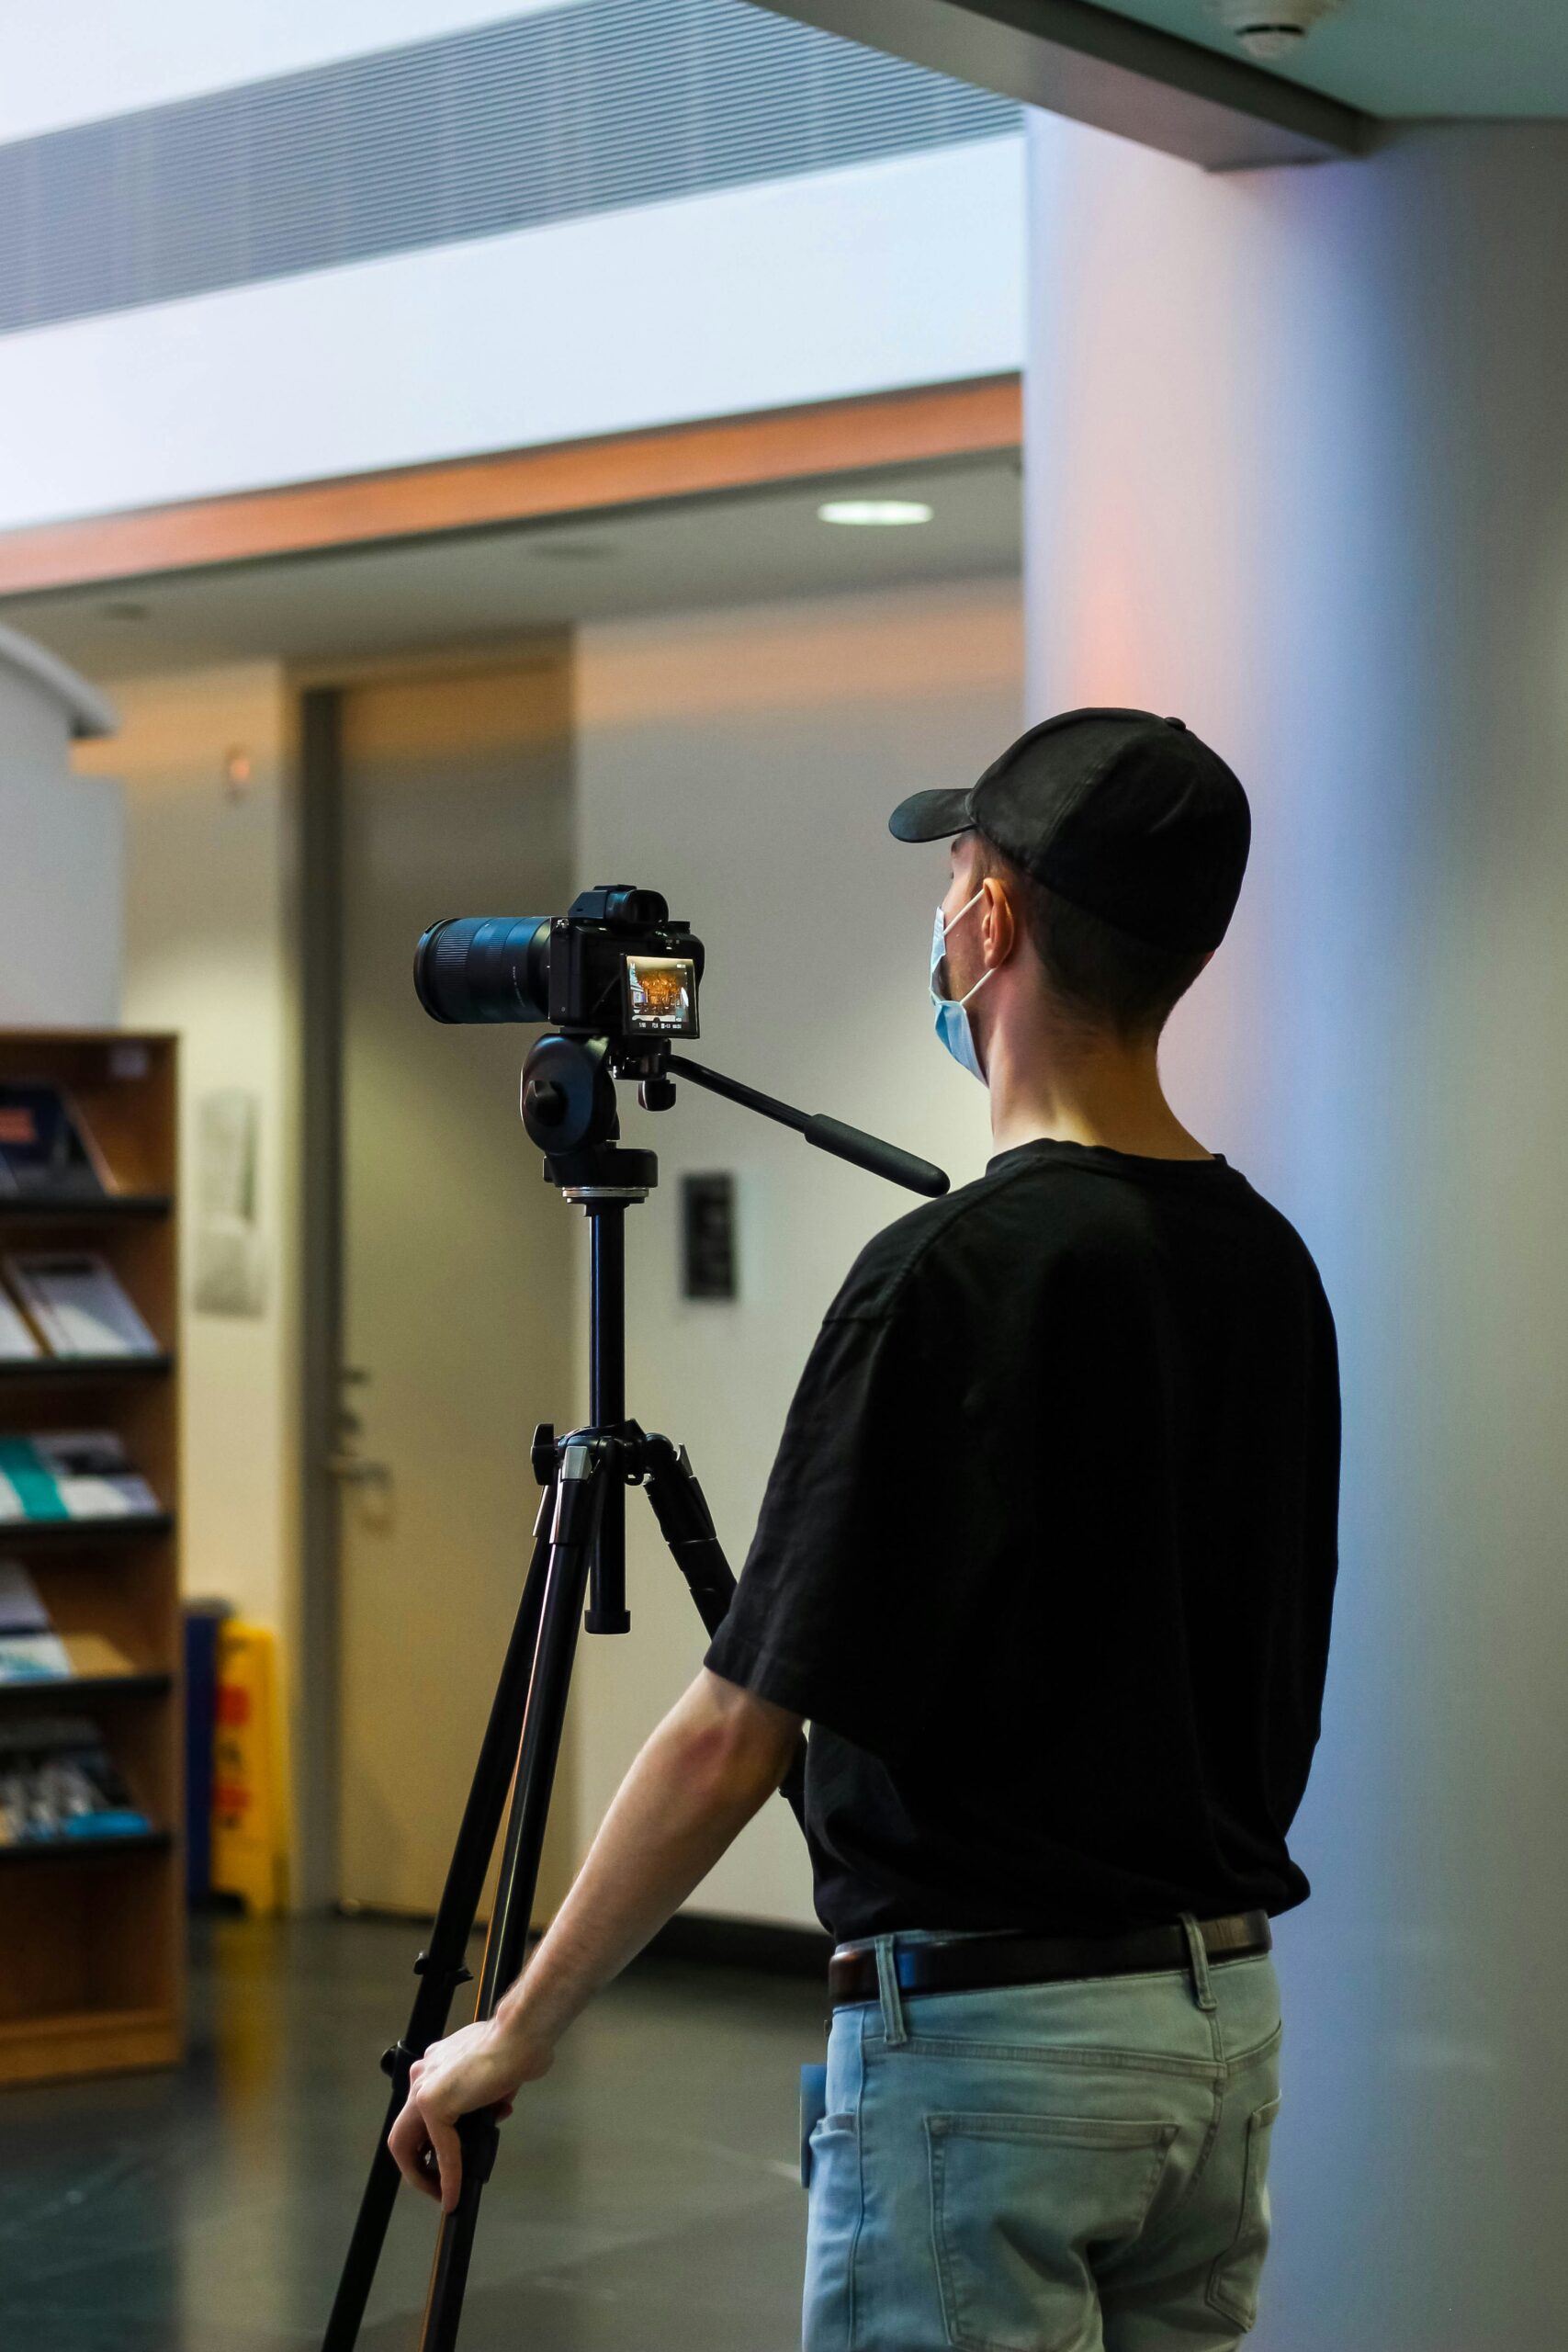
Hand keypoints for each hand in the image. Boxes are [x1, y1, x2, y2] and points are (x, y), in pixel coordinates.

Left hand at [387, 2014, 552, 2211]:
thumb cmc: (516, 2048)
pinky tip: (455, 2193)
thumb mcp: (491, 2080)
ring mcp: (424, 2087)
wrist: (523, 2034)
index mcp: (437, 2066)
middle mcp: (424, 2074)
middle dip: (417, 2166)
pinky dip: (448, 2175)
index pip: (420, 2115)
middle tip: (434, 2187)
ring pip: (409, 2142)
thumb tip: (488, 2115)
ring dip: (426, 2175)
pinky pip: (441, 2149)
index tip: (440, 2165)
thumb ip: (481, 2099)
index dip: (427, 2145)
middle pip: (404, 2132)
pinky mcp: (434, 2102)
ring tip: (443, 2194)